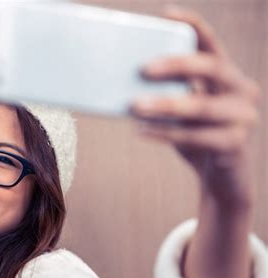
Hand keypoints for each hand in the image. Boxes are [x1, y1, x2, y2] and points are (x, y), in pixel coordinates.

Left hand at [130, 6, 260, 211]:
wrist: (219, 175)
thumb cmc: (195, 133)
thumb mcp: (183, 109)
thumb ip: (168, 93)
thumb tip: (122, 80)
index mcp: (226, 73)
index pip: (211, 42)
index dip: (193, 24)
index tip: (166, 14)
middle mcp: (240, 89)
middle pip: (211, 67)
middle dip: (176, 65)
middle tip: (143, 69)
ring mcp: (242, 117)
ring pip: (202, 106)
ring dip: (165, 105)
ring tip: (134, 106)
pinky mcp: (235, 144)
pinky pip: (196, 137)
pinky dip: (165, 134)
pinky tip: (140, 132)